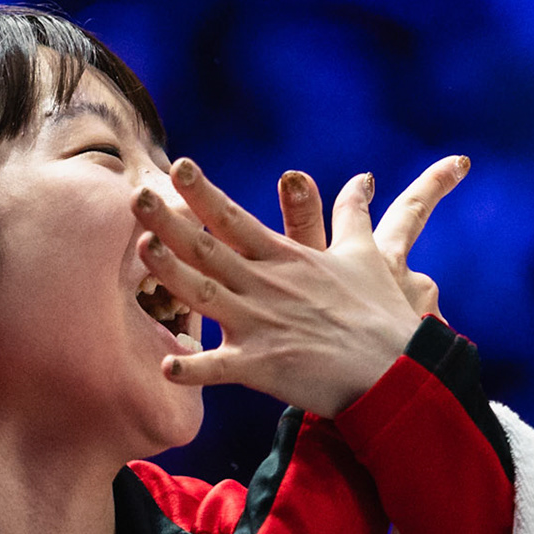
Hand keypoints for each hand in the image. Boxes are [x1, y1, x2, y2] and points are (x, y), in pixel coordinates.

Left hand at [135, 156, 466, 417]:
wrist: (397, 368)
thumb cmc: (379, 313)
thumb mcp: (365, 255)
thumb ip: (353, 216)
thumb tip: (364, 179)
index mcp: (286, 259)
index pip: (235, 219)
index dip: (203, 193)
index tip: (177, 165)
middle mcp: (267, 286)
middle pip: (209, 249)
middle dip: (171, 222)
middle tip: (136, 195)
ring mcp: (261, 325)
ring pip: (206, 296)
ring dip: (173, 274)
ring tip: (142, 251)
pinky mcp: (263, 366)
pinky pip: (220, 367)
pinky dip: (194, 368)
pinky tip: (165, 364)